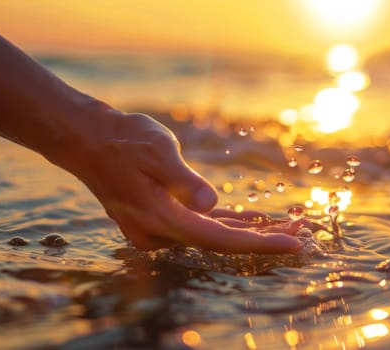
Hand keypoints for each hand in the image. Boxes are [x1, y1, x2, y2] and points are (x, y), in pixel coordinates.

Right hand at [47, 105, 301, 253]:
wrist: (87, 140)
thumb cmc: (122, 140)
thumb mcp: (157, 151)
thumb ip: (184, 181)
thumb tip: (210, 205)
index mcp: (161, 218)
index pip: (219, 239)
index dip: (260, 243)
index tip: (294, 242)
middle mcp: (159, 232)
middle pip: (220, 242)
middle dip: (262, 238)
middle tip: (303, 231)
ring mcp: (158, 228)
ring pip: (212, 235)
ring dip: (248, 231)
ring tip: (287, 224)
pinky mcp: (159, 218)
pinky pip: (200, 225)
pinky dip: (227, 223)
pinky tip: (252, 222)